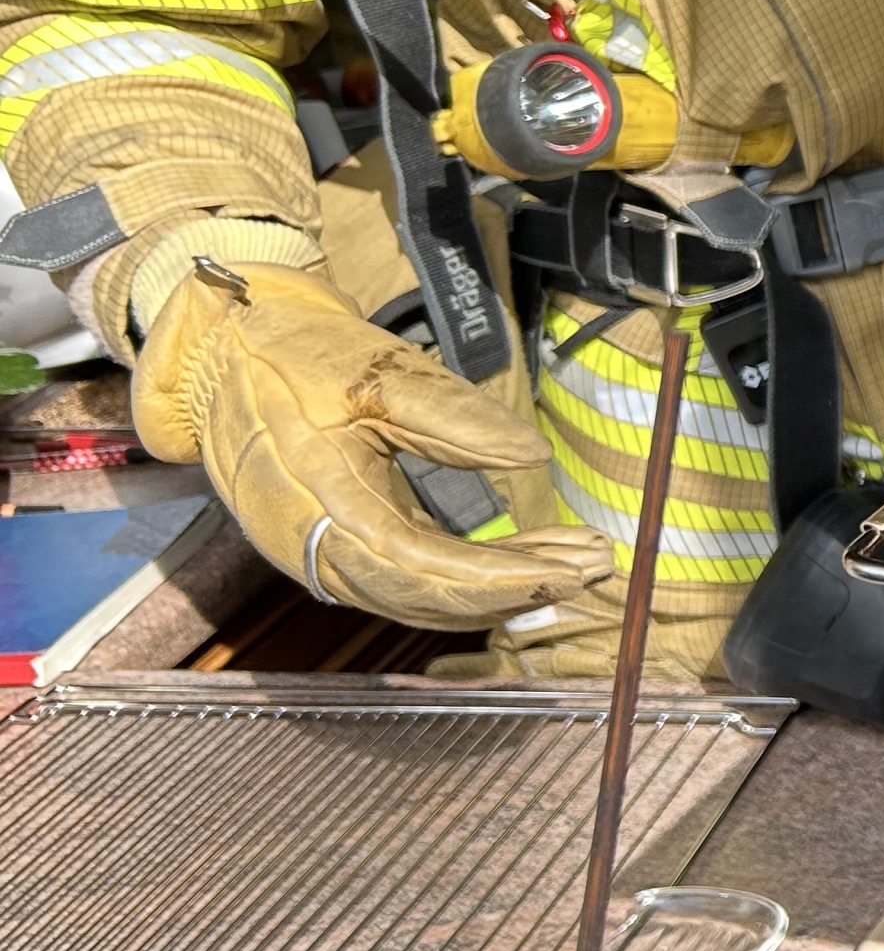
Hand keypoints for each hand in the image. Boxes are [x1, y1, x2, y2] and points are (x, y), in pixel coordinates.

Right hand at [133, 260, 612, 628]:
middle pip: (429, 596)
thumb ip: (455, 419)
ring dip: (501, 586)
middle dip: (517, 587)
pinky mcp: (338, 546)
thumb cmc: (292, 357)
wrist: (223, 354)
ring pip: (423, 595)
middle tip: (593, 564)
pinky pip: (410, 577)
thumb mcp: (375, 371)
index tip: (571, 567)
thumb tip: (534, 456)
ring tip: (575, 558)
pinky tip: (526, 557)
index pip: (424, 566)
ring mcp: (323, 553)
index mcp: (320, 505)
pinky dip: (471, 575)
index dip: (502, 576)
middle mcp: (316, 547)